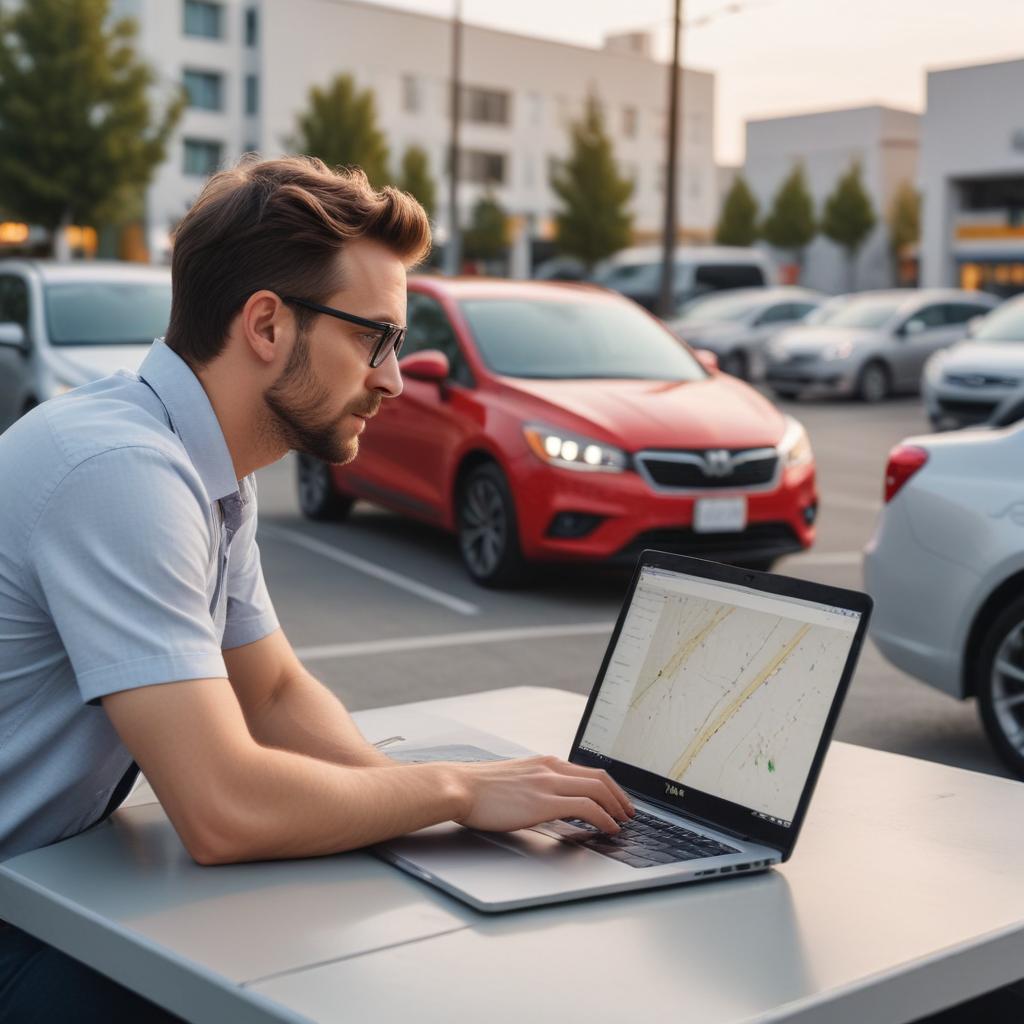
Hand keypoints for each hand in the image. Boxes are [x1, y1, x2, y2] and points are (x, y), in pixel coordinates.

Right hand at [451, 755, 634, 833]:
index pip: (588, 770)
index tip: (617, 800)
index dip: (609, 786)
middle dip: (620, 797)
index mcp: (544, 762)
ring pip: (598, 790)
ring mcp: (548, 783)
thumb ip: (535, 785)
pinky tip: (608, 828)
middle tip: (628, 813)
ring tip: (623, 823)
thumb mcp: (514, 779)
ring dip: (616, 808)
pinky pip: (585, 807)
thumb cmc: (479, 789)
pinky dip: (603, 818)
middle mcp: (550, 768)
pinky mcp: (543, 802)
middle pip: (600, 777)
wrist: (458, 786)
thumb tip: (547, 802)